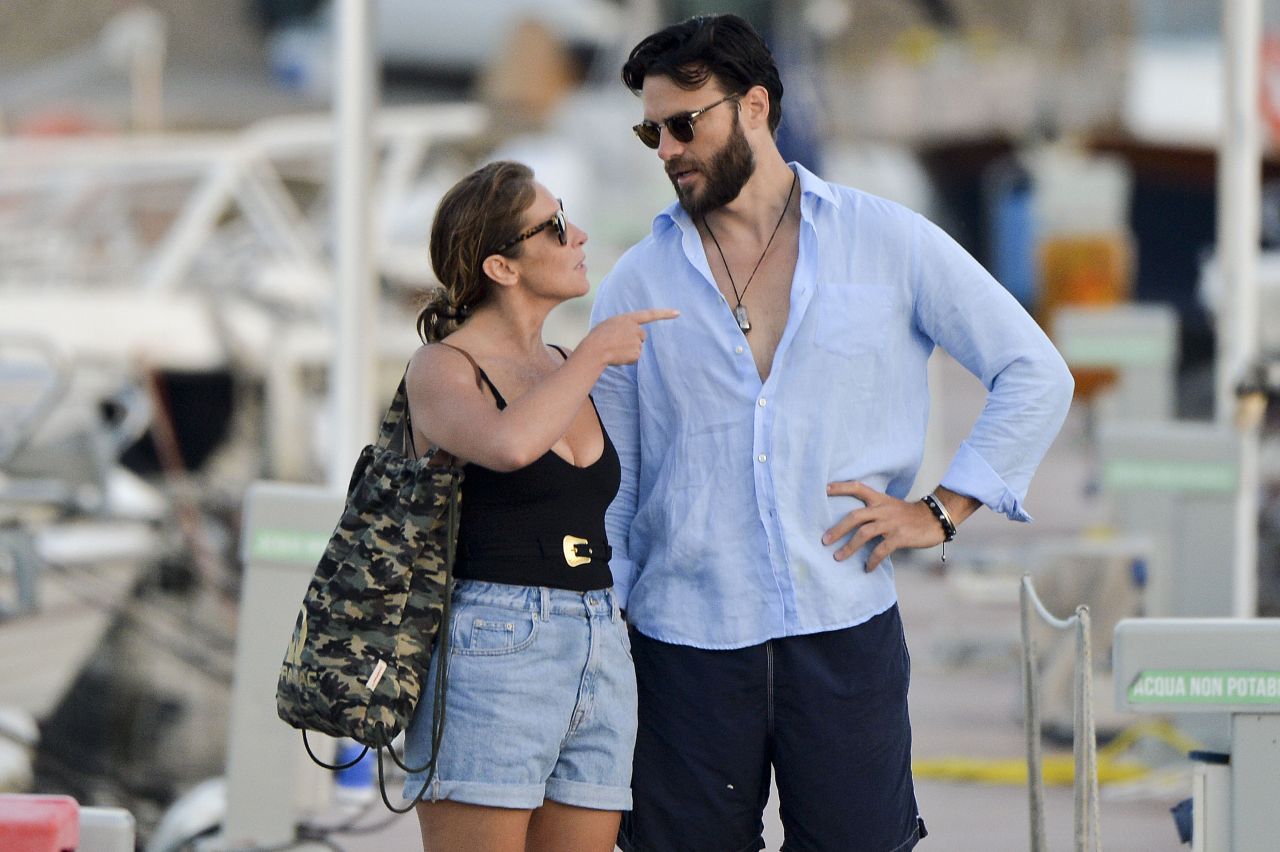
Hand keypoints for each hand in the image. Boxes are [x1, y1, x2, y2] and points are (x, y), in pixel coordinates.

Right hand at [581, 308, 678, 365]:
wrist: (595, 349)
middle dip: (634, 341)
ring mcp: (637, 341)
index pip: (650, 314)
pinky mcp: (637, 353)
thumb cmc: (598, 337)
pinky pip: (635, 358)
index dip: (665, 314)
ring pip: (637, 348)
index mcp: (628, 318)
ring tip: (615, 350)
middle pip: (642, 336)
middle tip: (618, 343)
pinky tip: (618, 357)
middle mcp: (636, 328)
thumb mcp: (610, 324)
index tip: (678, 313)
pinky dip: (628, 359)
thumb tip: (629, 336)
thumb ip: (623, 326)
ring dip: (629, 351)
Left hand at [822, 480, 944, 571]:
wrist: (935, 519)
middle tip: (824, 540)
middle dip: (838, 529)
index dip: (841, 487)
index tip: (825, 489)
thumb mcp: (890, 505)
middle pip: (855, 516)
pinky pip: (880, 550)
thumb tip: (851, 521)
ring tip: (838, 557)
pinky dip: (872, 560)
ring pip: (864, 533)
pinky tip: (867, 568)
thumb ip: (873, 510)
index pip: (858, 488)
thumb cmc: (908, 515)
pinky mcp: (899, 537)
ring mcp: (891, 523)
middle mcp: (883, 509)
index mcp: (880, 499)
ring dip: (849, 547)